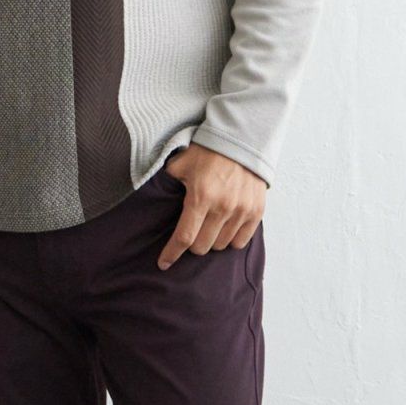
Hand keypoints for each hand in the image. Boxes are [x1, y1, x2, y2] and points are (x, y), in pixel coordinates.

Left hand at [157, 146, 266, 270]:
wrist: (241, 140)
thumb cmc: (207, 152)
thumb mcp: (179, 164)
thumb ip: (165, 184)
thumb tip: (149, 199)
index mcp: (200, 197)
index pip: (184, 237)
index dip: (171, 254)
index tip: (163, 264)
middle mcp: (223, 207)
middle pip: (202, 247)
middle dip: (192, 243)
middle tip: (191, 231)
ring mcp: (242, 211)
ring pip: (221, 245)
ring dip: (211, 241)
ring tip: (208, 227)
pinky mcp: (256, 212)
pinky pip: (240, 241)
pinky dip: (230, 239)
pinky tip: (224, 228)